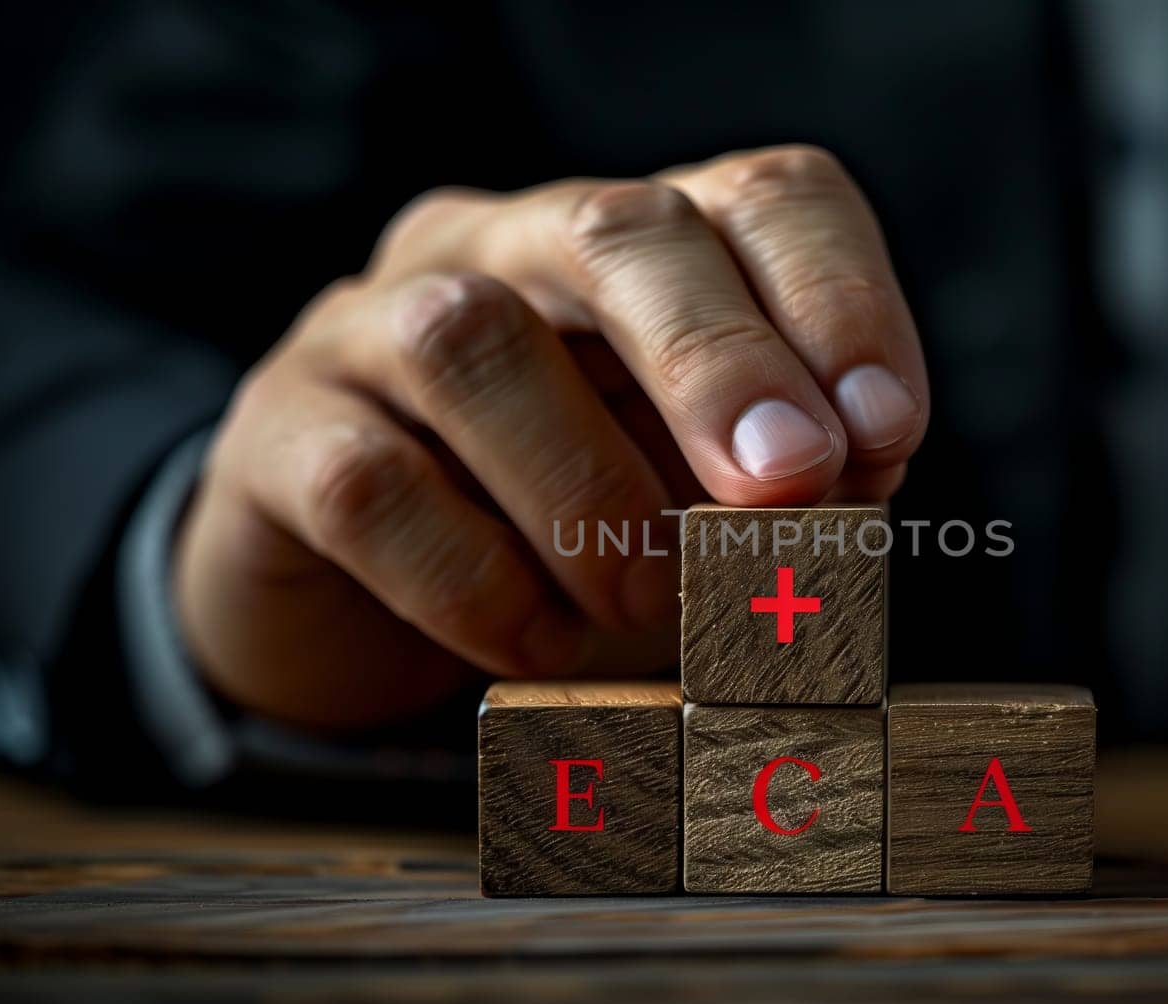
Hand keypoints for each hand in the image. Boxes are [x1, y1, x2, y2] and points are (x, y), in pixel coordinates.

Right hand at [172, 146, 928, 730]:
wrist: (359, 594)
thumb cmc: (562, 531)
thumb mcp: (695, 500)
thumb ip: (780, 483)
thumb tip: (856, 475)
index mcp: (632, 248)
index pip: (759, 198)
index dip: (839, 298)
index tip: (888, 428)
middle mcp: (499, 250)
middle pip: (614, 229)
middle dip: (719, 360)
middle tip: (786, 483)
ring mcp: (370, 329)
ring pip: (468, 341)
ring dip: (588, 489)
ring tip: (645, 596)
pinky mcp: (279, 437)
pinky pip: (372, 488)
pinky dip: (477, 583)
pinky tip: (536, 640)